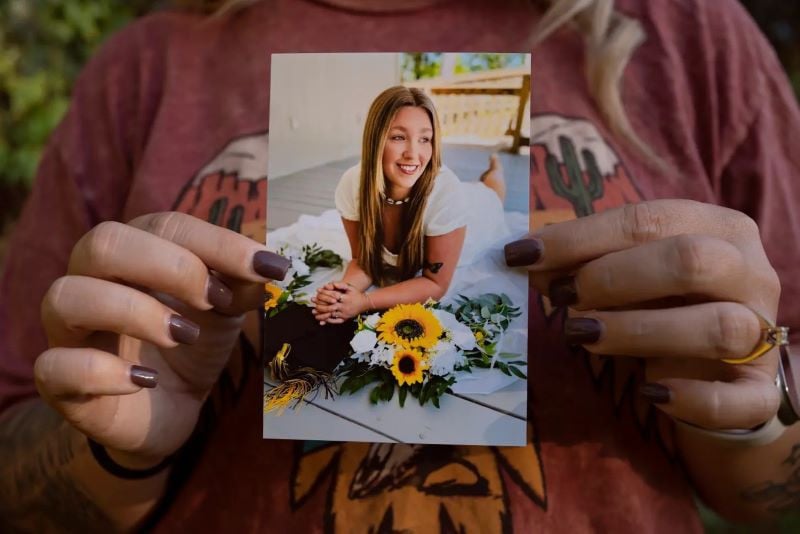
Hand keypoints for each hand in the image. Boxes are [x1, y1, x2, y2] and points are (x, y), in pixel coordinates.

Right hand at [34, 212, 289, 465]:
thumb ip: (241, 285)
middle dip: (169, 266)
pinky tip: (144, 381)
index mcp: (135, 250)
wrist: (168, 410)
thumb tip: (267, 269)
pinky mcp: (59, 381)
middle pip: (104, 243)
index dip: (218, 244)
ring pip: (67, 297)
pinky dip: (102, 372)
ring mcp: (70, 330)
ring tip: (183, 334)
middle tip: (213, 299)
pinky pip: (54, 365)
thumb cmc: (192, 345)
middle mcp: (92, 280)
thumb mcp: (225, 311)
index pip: (167, 225)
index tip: (267, 268)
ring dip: (134, 311)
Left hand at [312, 281, 367, 323]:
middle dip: (320, 306)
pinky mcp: (345, 319)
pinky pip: (335, 321)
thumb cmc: (356, 294)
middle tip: (313, 304)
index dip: (323, 295)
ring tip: (314, 313)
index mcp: (345, 298)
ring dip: (322, 314)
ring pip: (331, 315)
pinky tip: (322, 320)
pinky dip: (328, 320)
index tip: (316, 293)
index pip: (332, 297)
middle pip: (330, 307)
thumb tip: (330, 284)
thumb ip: (341, 284)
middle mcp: (344, 307)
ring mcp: (345, 314)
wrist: (365, 303)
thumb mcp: (350, 287)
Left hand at [506, 200, 781, 429]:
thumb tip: (527, 258)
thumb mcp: (624, 274)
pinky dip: (690, 398)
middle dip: (614, 277)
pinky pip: (737, 400)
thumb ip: (581, 263)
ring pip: (716, 326)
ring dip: (638, 331)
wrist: (713, 368)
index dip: (579, 237)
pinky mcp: (760, 391)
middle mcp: (750, 271)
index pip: (648, 219)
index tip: (522, 254)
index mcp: (717, 227)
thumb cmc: (662, 304)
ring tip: (581, 334)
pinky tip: (649, 391)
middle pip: (691, 260)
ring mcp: (763, 332)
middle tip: (562, 296)